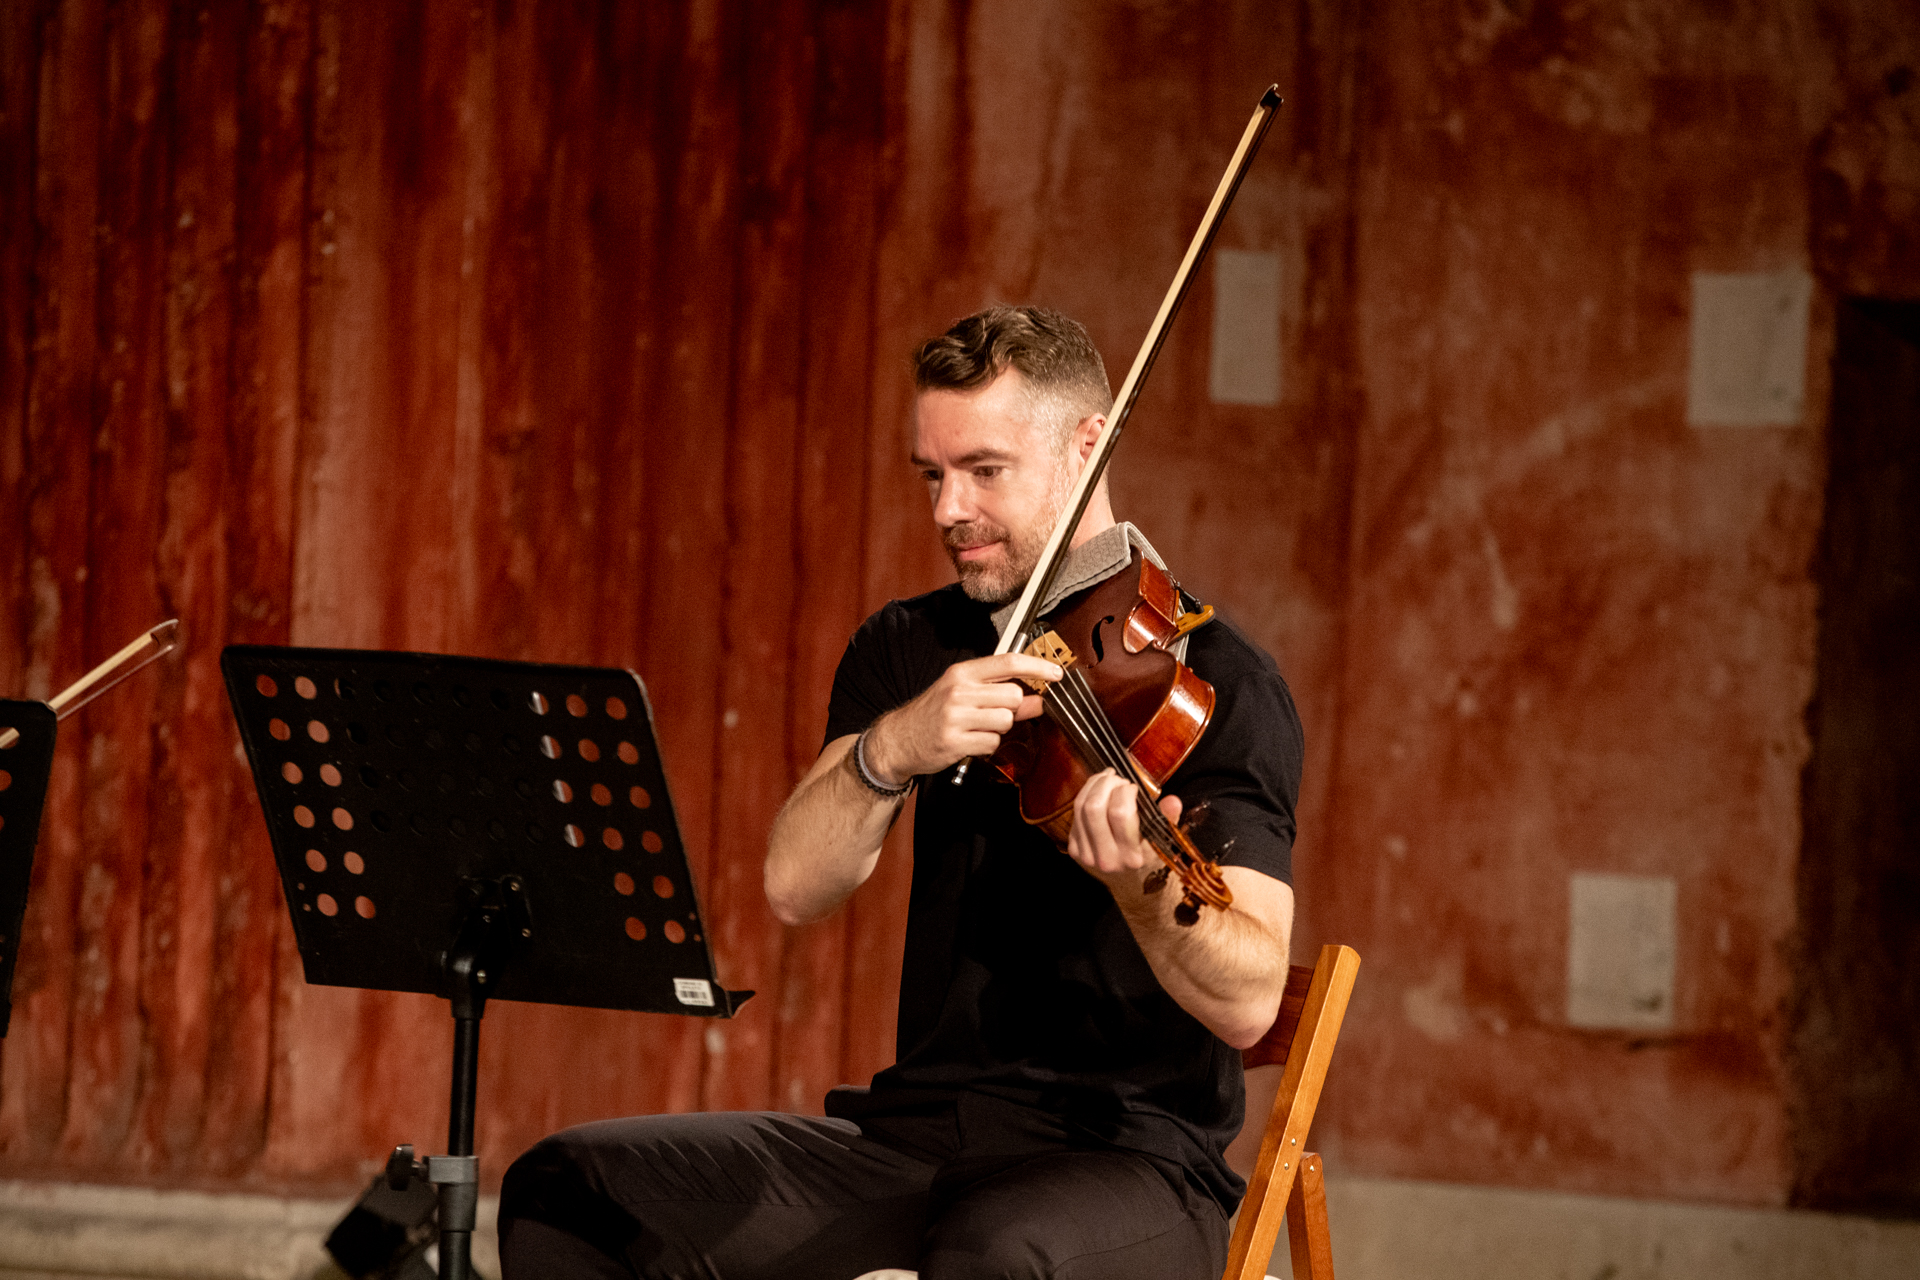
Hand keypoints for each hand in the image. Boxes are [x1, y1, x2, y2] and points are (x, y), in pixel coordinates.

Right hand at [862, 653, 1059, 784]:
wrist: (899, 739)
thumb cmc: (935, 713)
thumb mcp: (965, 696)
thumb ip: (1002, 696)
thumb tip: (1038, 699)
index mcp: (962, 673)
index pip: (1008, 662)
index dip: (1037, 667)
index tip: (1056, 673)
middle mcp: (958, 691)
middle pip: (1013, 696)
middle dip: (1012, 709)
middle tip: (994, 714)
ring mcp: (956, 716)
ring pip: (1006, 720)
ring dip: (999, 729)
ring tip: (978, 729)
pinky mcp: (954, 741)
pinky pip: (992, 743)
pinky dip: (987, 746)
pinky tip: (970, 742)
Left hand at [1066, 769, 1182, 886]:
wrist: (1131, 888)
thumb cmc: (1151, 860)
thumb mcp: (1164, 842)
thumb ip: (1168, 820)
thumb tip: (1173, 801)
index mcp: (1131, 857)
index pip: (1120, 813)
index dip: (1125, 791)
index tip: (1133, 787)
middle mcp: (1106, 858)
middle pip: (1094, 807)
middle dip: (1105, 784)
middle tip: (1117, 778)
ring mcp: (1086, 855)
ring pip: (1080, 808)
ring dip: (1093, 786)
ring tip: (1107, 778)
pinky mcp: (1074, 850)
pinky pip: (1074, 815)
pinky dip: (1085, 797)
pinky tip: (1097, 791)